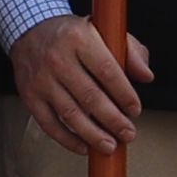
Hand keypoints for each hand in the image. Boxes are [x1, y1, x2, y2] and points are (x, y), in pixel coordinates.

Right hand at [11, 16, 150, 156]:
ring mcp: (42, 80)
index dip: (124, 94)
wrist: (30, 30)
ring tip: (110, 146)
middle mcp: (58, 59)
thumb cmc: (72, 34)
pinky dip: (67, 139)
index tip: (135, 110)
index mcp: (80, 39)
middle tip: (128, 134)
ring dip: (93, 134)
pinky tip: (84, 146)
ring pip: (70, 114)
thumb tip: (146, 75)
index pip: (107, 71)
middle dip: (113, 120)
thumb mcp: (104, 30)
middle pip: (90, 96)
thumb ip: (130, 51)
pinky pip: (49, 124)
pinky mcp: (30, 96)